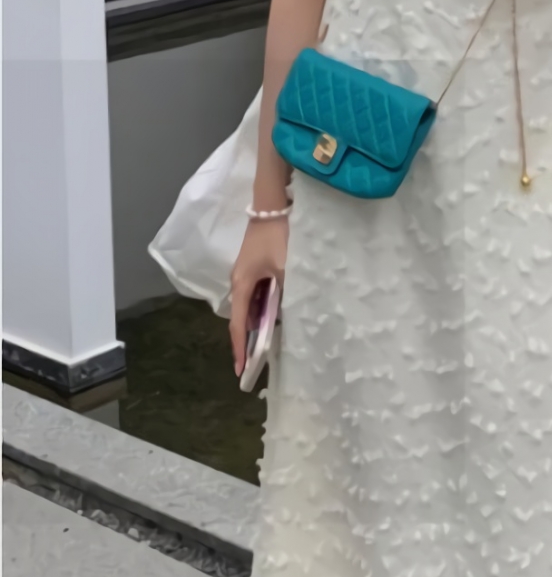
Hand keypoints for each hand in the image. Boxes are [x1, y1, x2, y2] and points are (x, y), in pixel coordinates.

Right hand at [229, 218, 287, 377]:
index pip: (239, 324)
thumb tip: (287, 315)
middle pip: (241, 318)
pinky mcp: (254, 269)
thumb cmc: (277, 238)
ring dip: (256, 325)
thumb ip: (286, 292)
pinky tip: (273, 318)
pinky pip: (256, 296)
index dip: (240, 347)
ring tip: (264, 346)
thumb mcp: (285, 267)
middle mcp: (238, 283)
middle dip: (247, 340)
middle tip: (255, 362)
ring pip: (249, 307)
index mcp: (242, 285)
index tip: (241, 368)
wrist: (272, 208)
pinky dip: (262, 310)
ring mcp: (245, 276)